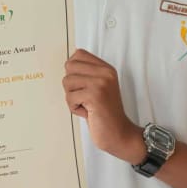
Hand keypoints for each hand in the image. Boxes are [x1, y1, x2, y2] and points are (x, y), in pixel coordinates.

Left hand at [63, 49, 143, 163]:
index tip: (82, 85)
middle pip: (69, 66)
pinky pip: (69, 97)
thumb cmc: (105, 113)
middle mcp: (105, 72)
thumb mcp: (99, 87)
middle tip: (84, 97)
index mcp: (106, 68)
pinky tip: (88, 112)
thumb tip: (68, 63)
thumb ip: (88, 74)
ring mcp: (100, 83)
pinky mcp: (94, 95)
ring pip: (67, 81)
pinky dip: (74, 108)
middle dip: (71, 85)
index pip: (78, 54)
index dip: (73, 70)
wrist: (119, 134)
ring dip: (72, 98)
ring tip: (87, 105)